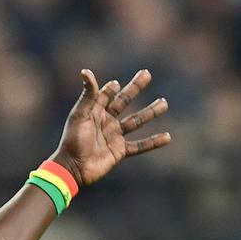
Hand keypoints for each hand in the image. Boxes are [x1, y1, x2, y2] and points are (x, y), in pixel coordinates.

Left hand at [51, 69, 170, 187]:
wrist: (73, 167)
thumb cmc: (73, 140)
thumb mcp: (80, 115)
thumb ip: (88, 95)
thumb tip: (86, 71)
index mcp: (94, 112)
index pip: (105, 95)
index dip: (110, 89)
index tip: (116, 85)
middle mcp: (105, 122)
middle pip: (123, 101)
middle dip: (135, 88)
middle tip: (147, 74)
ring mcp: (114, 136)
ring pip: (136, 121)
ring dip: (150, 112)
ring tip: (164, 102)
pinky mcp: (119, 151)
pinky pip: (140, 146)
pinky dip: (153, 142)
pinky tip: (168, 137)